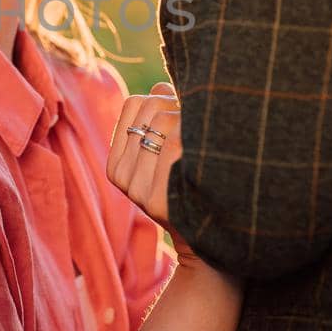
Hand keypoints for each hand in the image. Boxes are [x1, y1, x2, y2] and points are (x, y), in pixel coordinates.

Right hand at [106, 81, 197, 261]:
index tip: (184, 114)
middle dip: (183, 109)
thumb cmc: (196, 189)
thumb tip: (161, 86)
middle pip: (153, 110)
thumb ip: (162, 118)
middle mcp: (123, 177)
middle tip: (207, 128)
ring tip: (213, 144)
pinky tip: (212, 160)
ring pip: (167, 122)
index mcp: (118, 164)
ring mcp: (140, 191)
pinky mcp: (160, 201)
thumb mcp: (170, 154)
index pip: (133, 105)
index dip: (162, 99)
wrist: (213, 245)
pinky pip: (178, 144)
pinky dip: (199, 142)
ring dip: (195, 123)